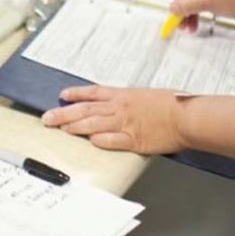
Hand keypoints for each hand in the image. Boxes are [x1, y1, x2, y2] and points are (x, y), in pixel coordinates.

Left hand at [41, 86, 185, 154]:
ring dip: (74, 127)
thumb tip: (123, 105)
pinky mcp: (132, 140)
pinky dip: (97, 141)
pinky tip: (87, 142)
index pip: (93, 93)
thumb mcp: (148, 95)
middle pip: (86, 110)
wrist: (186, 115)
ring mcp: (125, 124)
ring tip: (60, 129)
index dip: (76, 94)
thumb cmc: (174, 103)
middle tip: (48, 117)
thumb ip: (132, 101)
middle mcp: (120, 108)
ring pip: (92, 124)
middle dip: (64, 113)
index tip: (62, 95)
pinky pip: (109, 140)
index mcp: (124, 95)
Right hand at [171, 0, 234, 30]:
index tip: (181, 8)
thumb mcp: (208, 2)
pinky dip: (195, 15)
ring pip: (191, 0)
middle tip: (180, 23)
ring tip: (187, 28)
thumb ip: (188, 5)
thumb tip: (172, 8)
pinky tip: (194, 25)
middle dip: (182, 8)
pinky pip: (199, 5)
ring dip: (187, 14)